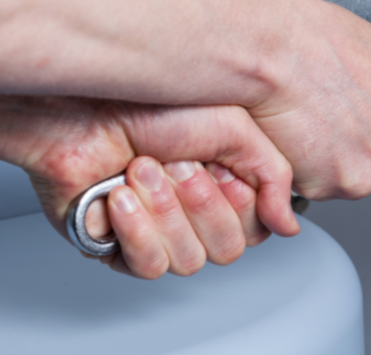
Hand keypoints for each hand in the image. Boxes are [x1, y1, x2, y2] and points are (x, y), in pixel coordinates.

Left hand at [0, 92, 298, 278]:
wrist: (81, 109)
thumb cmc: (149, 104)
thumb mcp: (235, 128)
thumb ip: (273, 176)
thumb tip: (289, 224)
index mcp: (223, 180)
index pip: (255, 226)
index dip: (238, 202)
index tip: (217, 166)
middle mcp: (191, 208)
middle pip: (226, 248)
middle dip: (200, 204)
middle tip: (177, 164)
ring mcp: (156, 229)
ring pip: (188, 261)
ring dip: (165, 212)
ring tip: (140, 170)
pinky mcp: (118, 246)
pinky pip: (147, 266)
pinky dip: (136, 230)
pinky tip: (121, 197)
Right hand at [249, 0, 370, 200]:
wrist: (276, 50)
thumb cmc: (317, 38)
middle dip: (367, 140)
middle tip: (336, 112)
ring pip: (361, 171)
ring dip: (339, 157)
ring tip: (315, 118)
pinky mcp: (345, 184)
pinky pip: (328, 185)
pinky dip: (311, 169)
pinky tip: (302, 133)